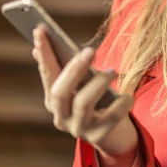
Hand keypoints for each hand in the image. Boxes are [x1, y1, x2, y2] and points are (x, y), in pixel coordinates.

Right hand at [32, 24, 138, 166]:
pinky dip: (120, 105)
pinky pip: (110, 119)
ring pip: (83, 104)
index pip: (47, 74)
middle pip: (60, 92)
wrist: (114, 136)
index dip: (44, 53)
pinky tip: (128, 96)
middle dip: (73, 69)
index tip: (40, 29)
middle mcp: (61, 116)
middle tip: (90, 50)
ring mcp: (78, 129)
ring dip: (98, 84)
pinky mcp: (99, 137)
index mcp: (53, 100)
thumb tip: (38, 46)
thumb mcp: (81, 84)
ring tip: (112, 71)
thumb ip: (65, 68)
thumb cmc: (97, 101)